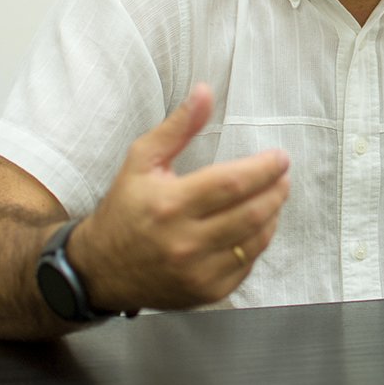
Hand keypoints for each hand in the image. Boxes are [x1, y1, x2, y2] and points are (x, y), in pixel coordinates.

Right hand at [68, 82, 290, 312]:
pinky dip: (259, 241)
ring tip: (276, 195)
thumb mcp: (141, 160)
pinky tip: (259, 224)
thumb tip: (205, 91)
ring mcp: (197, 272)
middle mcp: (185, 242)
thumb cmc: (125, 208)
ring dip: (273, 214)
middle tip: (283, 175)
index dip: (265, 168)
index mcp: (170, 204)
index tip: (280, 158)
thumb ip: (178, 127)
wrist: (100, 269)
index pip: (233, 183)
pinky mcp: (206, 292)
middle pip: (252, 213)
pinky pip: (247, 265)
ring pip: (255, 240)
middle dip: (276, 190)